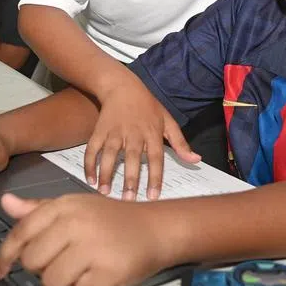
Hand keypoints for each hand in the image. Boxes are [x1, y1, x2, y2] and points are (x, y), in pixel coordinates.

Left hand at [0, 193, 169, 285]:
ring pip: (52, 281)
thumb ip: (39, 209)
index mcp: (64, 205)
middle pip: (32, 262)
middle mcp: (76, 222)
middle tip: (64, 260)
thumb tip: (6, 202)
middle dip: (44, 268)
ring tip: (83, 267)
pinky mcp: (109, 269)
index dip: (5, 255)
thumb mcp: (75, 207)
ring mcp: (93, 246)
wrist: (157, 227)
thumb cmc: (112, 219)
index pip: (21, 232)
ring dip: (65, 282)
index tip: (0, 270)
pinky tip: (99, 276)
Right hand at [85, 78, 198, 200]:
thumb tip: (196, 160)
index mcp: (152, 133)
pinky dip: (89, 164)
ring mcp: (115, 131)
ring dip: (106, 173)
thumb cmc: (148, 106)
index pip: (156, 158)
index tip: (153, 196)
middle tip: (128, 199)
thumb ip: (180, 143)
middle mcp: (133, 133)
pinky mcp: (99, 130)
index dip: (155, 177)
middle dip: (130, 178)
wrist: (122, 86)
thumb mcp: (168, 121)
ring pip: (109, 153)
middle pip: (132, 157)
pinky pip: (92, 148)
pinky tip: (90, 179)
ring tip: (105, 192)